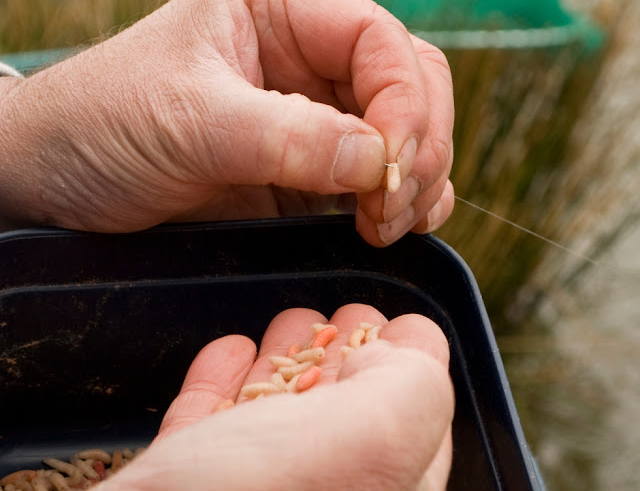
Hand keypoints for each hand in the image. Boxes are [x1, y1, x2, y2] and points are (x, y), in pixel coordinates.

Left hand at [0, 0, 453, 244]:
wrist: (59, 182)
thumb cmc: (104, 125)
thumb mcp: (188, 120)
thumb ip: (288, 138)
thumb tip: (378, 162)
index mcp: (275, 11)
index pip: (376, 36)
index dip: (402, 97)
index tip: (390, 163)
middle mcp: (305, 58)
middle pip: (409, 82)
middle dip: (418, 144)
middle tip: (393, 205)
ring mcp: (313, 116)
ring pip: (407, 133)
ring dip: (419, 180)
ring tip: (389, 224)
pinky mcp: (310, 171)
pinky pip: (381, 179)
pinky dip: (402, 203)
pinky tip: (389, 228)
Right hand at [98, 305, 453, 490]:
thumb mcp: (376, 437)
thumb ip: (412, 385)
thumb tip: (394, 351)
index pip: (412, 427)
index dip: (407, 367)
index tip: (393, 321)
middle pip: (340, 416)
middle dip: (344, 356)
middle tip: (343, 314)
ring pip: (274, 418)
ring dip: (284, 361)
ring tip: (291, 321)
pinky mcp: (181, 487)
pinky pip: (206, 429)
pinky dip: (219, 384)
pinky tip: (229, 350)